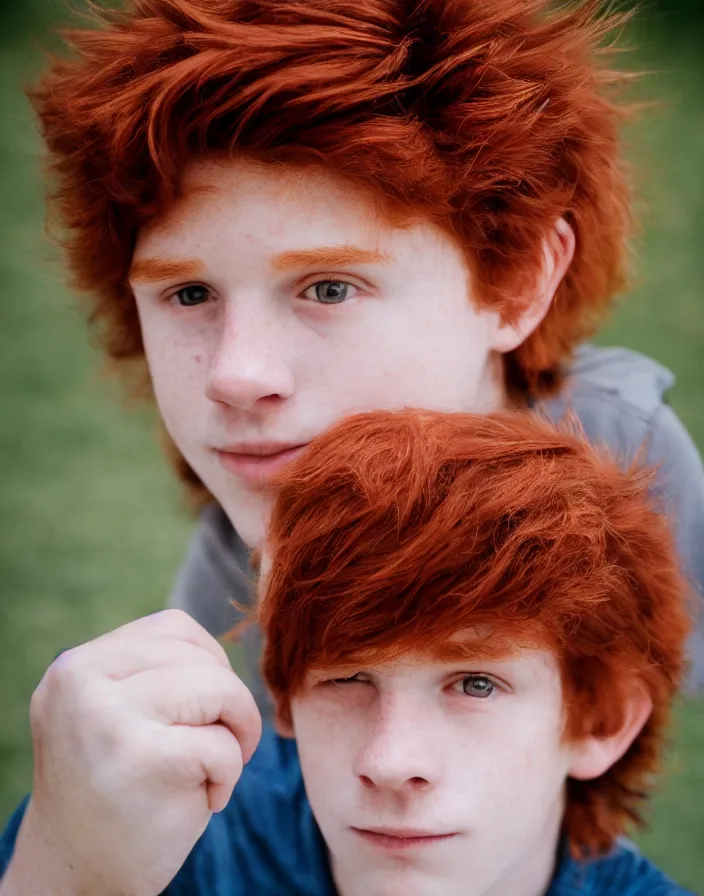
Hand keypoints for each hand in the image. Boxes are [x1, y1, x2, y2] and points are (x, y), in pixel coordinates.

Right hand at [2, 610, 260, 895]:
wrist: (77, 879)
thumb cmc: (114, 788)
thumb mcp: (109, 713)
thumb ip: (148, 672)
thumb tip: (221, 648)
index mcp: (75, 667)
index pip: (173, 629)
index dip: (209, 666)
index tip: (206, 712)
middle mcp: (82, 685)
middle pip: (199, 657)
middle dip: (229, 699)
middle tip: (223, 744)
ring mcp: (109, 720)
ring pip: (217, 687)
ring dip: (237, 728)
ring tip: (220, 765)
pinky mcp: (144, 760)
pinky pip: (223, 744)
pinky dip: (231, 773)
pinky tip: (207, 798)